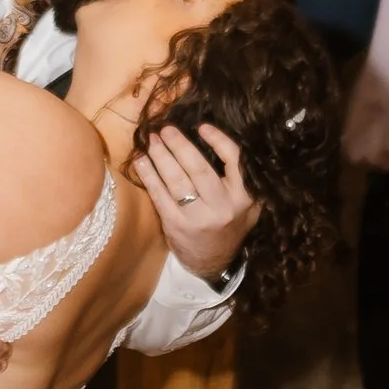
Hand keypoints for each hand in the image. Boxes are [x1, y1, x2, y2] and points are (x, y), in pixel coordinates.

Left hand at [133, 119, 258, 282]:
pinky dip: (149, 176)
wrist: (214, 262)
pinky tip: (141, 161)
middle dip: (180, 145)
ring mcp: (198, 217)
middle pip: (198, 169)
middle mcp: (223, 206)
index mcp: (244, 196)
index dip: (218, 140)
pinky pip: (160, 196)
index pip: (234, 160)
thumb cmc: (230, 224)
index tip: (202, 126)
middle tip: (166, 129)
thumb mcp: (248, 203)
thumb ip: (240, 177)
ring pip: (176, 181)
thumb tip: (215, 138)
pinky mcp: (176, 225)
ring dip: (161, 157)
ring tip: (151, 140)